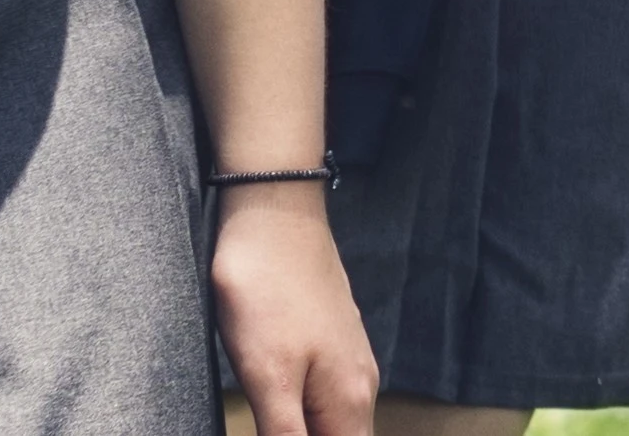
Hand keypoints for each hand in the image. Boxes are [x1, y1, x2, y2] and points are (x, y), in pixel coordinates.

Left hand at [200, 181, 381, 435]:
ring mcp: (348, 358)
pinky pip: (326, 396)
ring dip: (312, 433)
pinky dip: (309, 416)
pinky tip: (283, 412)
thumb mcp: (268, 377)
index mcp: (349, 401)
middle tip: (269, 428)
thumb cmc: (268, 293)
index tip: (277, 434)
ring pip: (336, 422)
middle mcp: (360, 383)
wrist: (274, 214)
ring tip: (275, 426)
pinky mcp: (330, 339)